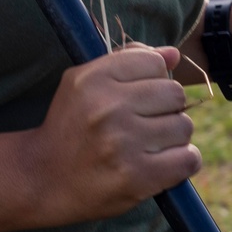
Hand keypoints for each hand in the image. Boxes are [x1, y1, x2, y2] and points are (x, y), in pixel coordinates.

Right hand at [25, 45, 200, 225]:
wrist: (43, 178)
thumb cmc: (70, 125)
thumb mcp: (84, 82)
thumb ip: (128, 60)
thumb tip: (173, 53)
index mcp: (93, 79)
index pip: (155, 62)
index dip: (153, 78)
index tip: (138, 96)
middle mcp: (108, 108)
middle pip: (175, 93)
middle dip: (167, 107)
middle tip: (146, 122)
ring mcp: (123, 144)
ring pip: (184, 126)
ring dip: (173, 136)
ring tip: (150, 144)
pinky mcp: (137, 178)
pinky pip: (188, 159)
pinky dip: (182, 161)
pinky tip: (162, 162)